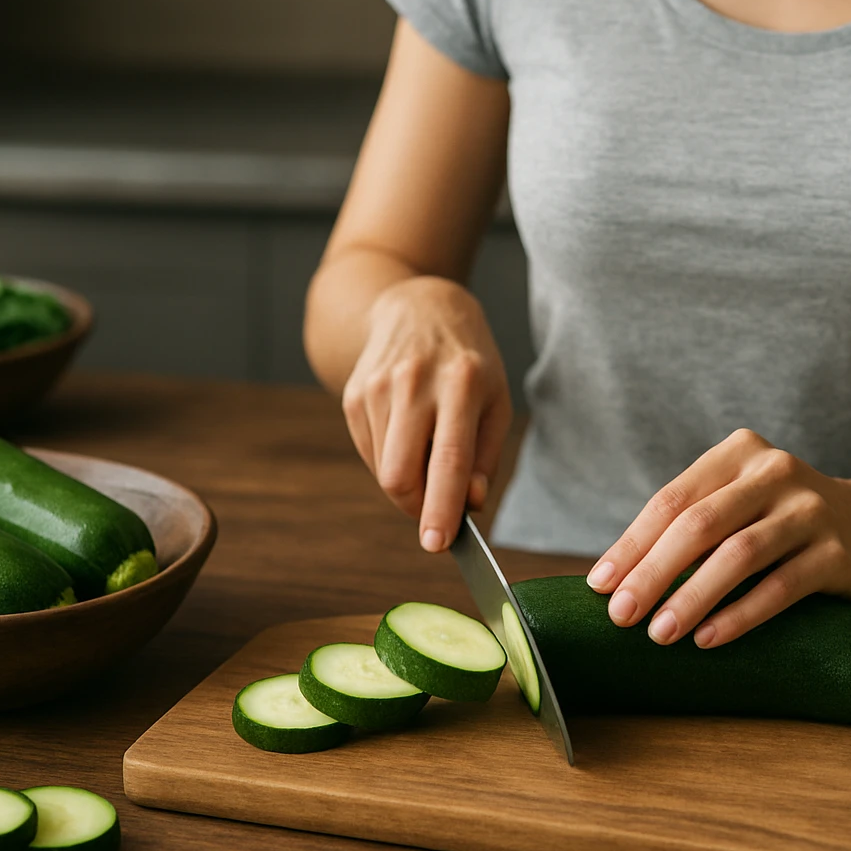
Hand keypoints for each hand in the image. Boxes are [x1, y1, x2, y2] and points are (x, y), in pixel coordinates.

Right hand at [342, 276, 511, 551]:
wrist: (419, 306)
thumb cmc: (469, 362)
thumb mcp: (496, 400)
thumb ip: (486, 457)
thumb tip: (471, 504)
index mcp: (460, 383)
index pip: (448, 459)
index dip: (441, 507)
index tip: (438, 543)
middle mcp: (414, 383)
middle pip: (400, 474)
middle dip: (418, 508)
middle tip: (439, 515)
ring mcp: (377, 387)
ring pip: (383, 471)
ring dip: (408, 484)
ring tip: (429, 454)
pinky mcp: (354, 394)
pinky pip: (370, 454)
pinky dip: (391, 464)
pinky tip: (408, 437)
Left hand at [585, 429, 850, 646]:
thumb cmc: (782, 520)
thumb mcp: (739, 504)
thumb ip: (691, 526)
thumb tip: (617, 582)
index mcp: (738, 453)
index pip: (672, 500)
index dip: (632, 544)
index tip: (600, 585)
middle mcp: (774, 472)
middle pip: (699, 525)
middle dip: (653, 573)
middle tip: (621, 616)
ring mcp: (810, 511)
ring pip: (739, 555)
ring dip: (693, 597)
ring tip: (660, 634)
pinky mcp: (837, 553)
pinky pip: (781, 587)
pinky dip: (740, 615)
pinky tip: (709, 638)